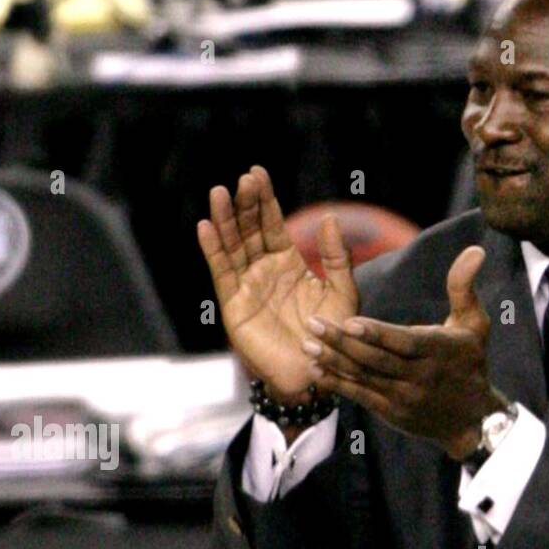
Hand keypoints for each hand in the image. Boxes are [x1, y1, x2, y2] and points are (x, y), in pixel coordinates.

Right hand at [196, 165, 357, 399]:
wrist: (317, 375)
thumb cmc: (332, 338)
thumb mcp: (342, 293)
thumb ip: (337, 257)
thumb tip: (330, 218)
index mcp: (287, 263)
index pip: (271, 224)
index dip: (264, 200)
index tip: (257, 173)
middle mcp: (263, 271)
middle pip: (249, 230)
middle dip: (245, 204)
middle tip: (243, 179)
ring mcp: (247, 287)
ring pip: (232, 247)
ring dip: (225, 220)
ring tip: (220, 193)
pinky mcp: (235, 306)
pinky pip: (222, 274)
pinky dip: (213, 251)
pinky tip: (206, 227)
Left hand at [300, 245, 501, 459]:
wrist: (473, 420)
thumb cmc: (471, 362)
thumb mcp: (475, 324)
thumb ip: (463, 287)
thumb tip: (475, 250)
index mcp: (438, 350)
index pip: (405, 342)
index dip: (378, 333)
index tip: (350, 321)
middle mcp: (421, 376)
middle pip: (378, 359)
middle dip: (343, 343)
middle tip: (313, 324)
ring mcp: (405, 397)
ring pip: (365, 377)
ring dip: (334, 362)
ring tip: (307, 345)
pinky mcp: (393, 412)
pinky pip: (362, 396)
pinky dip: (339, 384)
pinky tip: (317, 370)